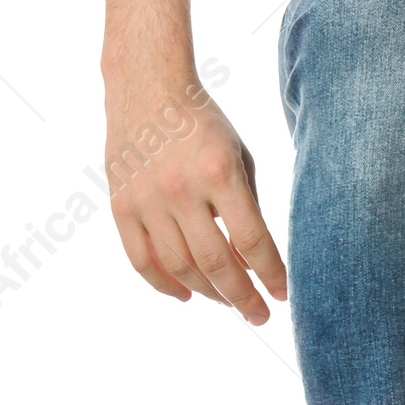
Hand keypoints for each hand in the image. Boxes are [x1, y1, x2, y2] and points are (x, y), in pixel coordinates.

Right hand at [103, 71, 285, 323]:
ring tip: (228, 302)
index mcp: (219, 172)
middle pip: (216, 262)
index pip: (251, 239)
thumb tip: (253, 261)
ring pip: (180, 268)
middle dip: (242, 297)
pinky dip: (165, 286)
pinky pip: (142, 261)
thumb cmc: (205, 123)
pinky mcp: (120, 207)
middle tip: (260, 315)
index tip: (284, 294)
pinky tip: (187, 295)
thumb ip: (247, 205)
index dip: (270, 273)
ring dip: (208, 293)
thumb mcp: (239, 154)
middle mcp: (181, 189)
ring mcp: (147, 200)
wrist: (148, 89)